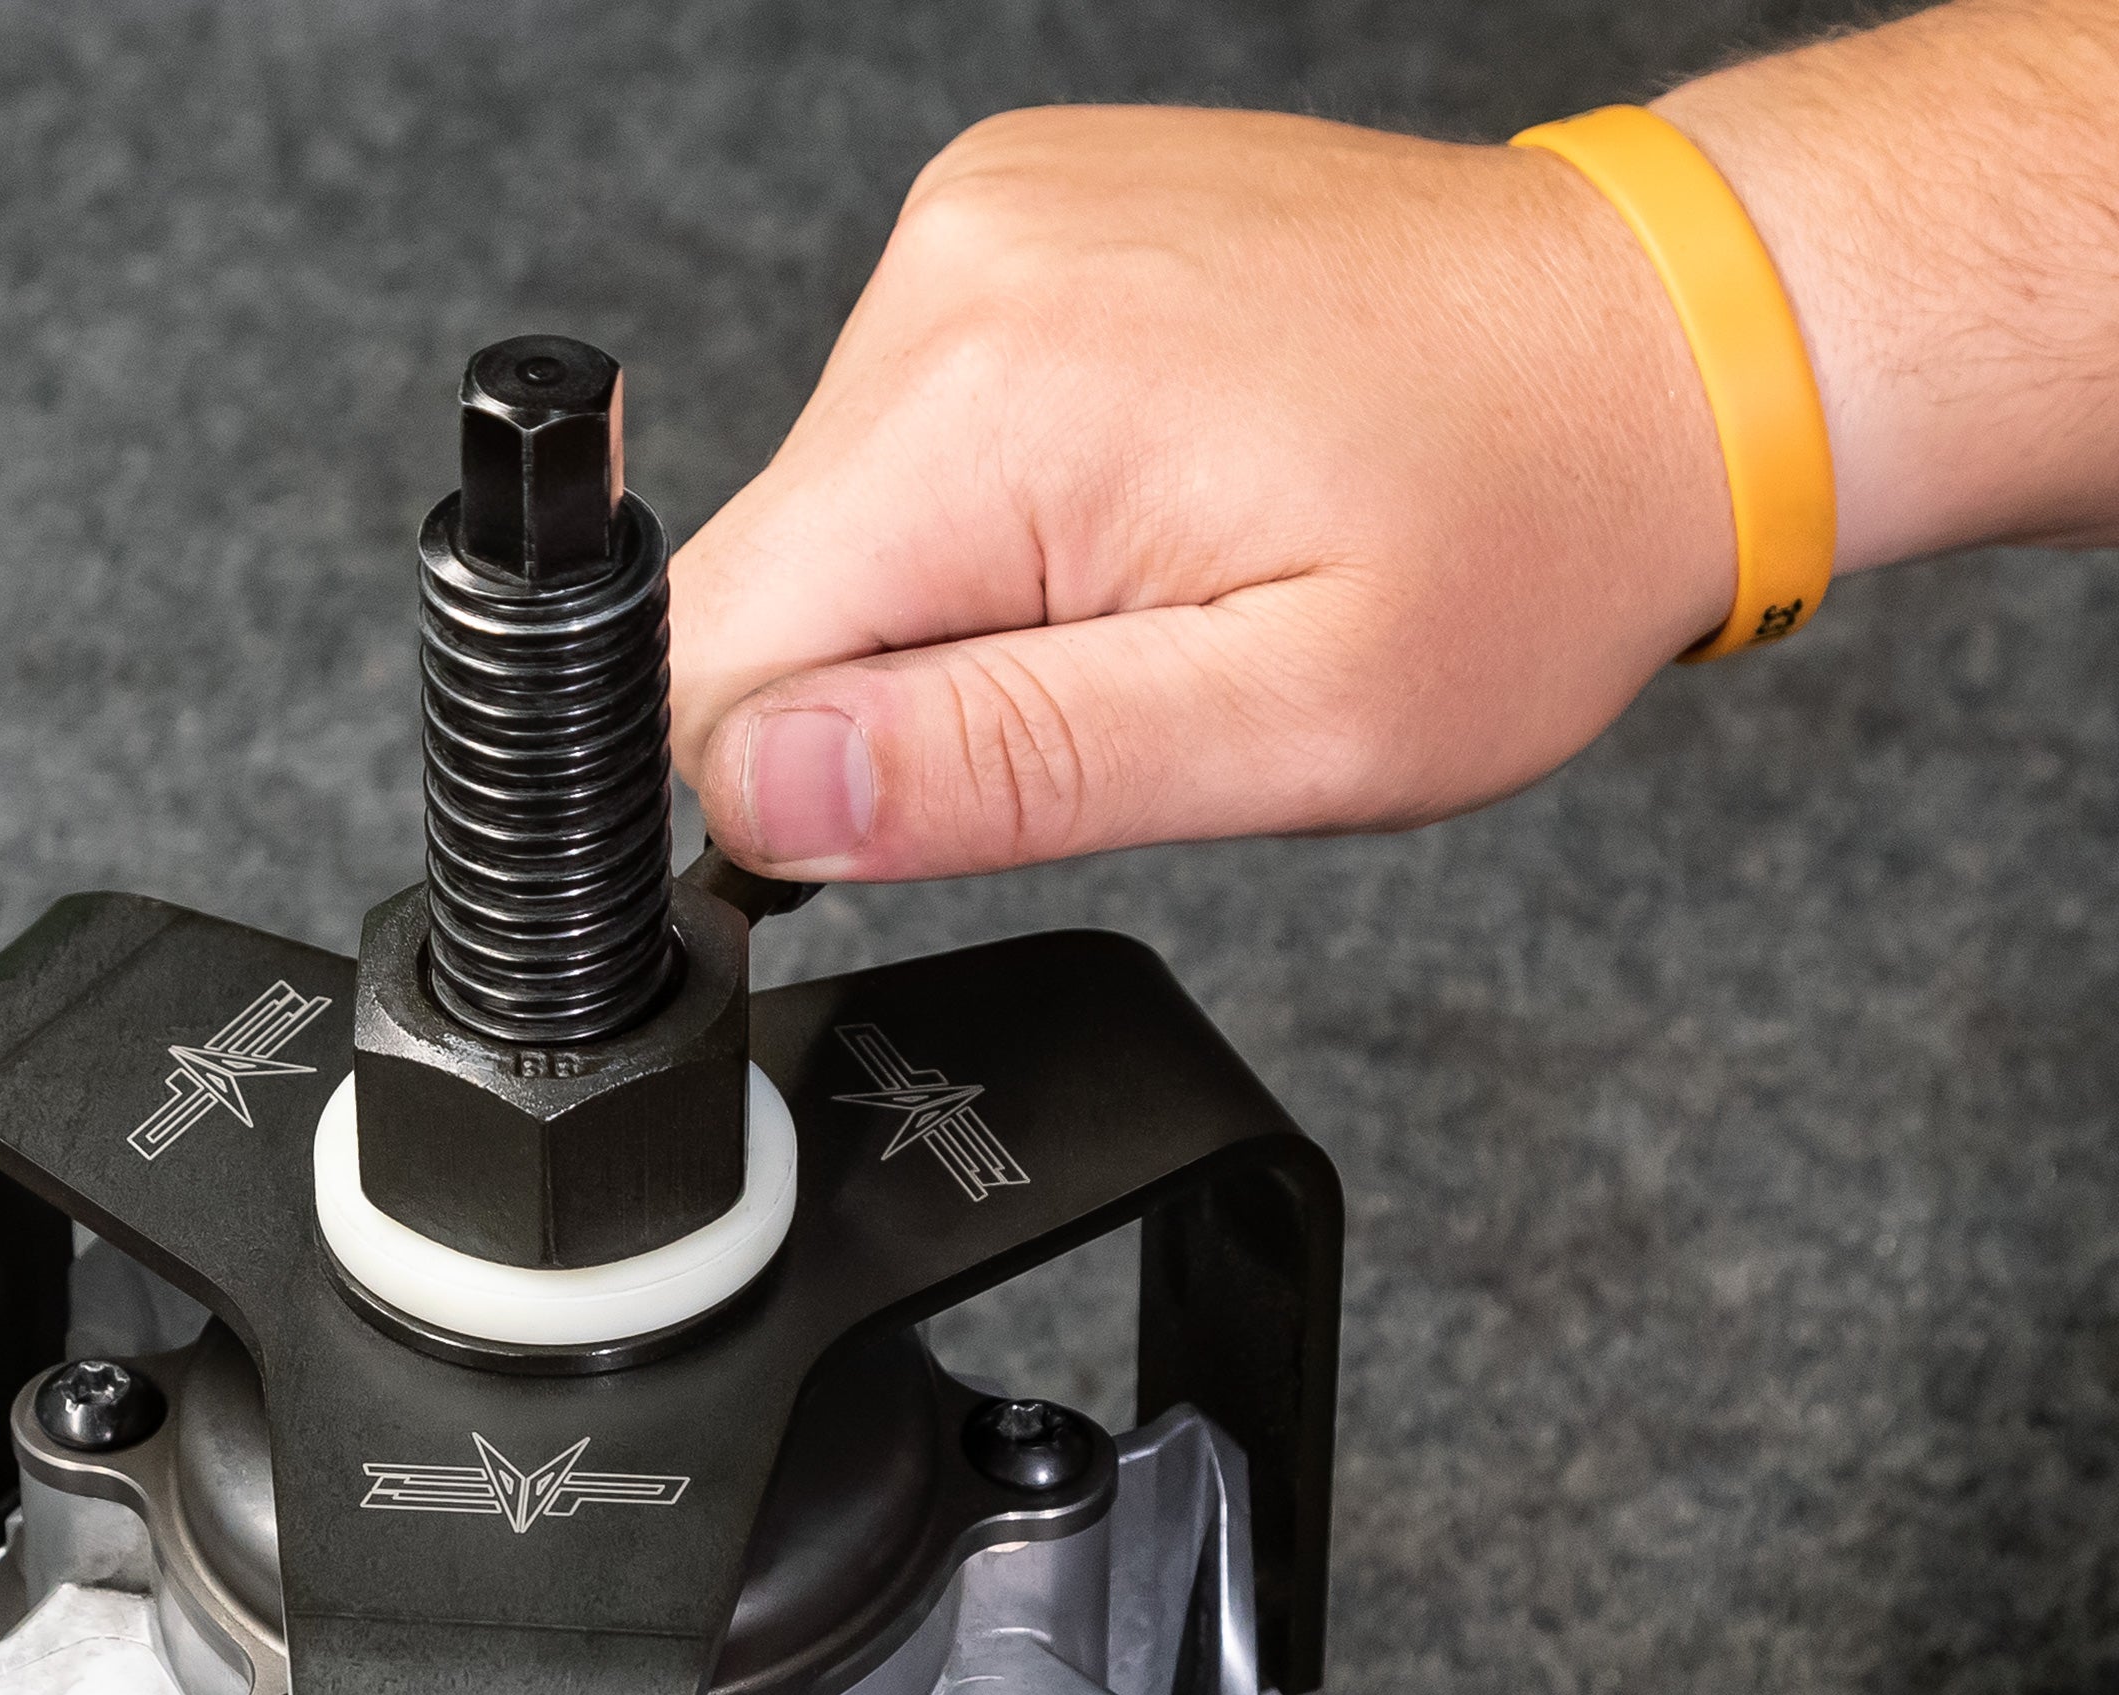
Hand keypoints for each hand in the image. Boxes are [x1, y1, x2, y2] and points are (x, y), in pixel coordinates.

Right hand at [668, 105, 1734, 879]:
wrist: (1656, 347)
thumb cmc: (1518, 542)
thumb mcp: (1284, 729)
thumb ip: (1003, 769)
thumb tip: (771, 792)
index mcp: (990, 408)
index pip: (721, 672)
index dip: (832, 782)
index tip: (1002, 768)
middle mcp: (951, 277)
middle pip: (773, 591)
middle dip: (913, 685)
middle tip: (1121, 668)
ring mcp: (978, 224)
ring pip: (839, 521)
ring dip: (964, 597)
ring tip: (1165, 570)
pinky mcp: (1009, 219)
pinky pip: (909, 429)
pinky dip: (1002, 502)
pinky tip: (1155, 489)